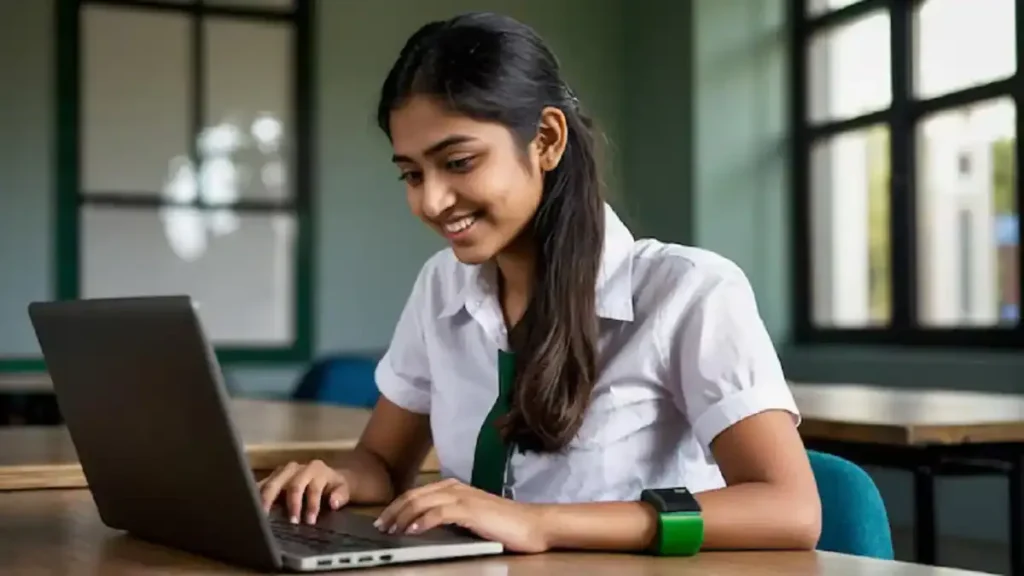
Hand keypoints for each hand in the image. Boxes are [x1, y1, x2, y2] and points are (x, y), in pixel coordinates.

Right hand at [257, 459, 350, 523]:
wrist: (327, 477)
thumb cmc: (334, 486)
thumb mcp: (344, 489)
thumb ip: (340, 495)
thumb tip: (333, 503)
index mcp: (316, 469)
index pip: (312, 488)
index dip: (311, 505)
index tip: (309, 522)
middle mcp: (298, 467)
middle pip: (292, 484)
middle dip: (291, 504)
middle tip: (290, 522)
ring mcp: (283, 471)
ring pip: (274, 482)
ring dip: (268, 499)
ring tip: (263, 515)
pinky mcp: (273, 476)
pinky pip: (263, 484)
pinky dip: (256, 494)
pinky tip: (250, 505)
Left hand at [374, 478, 548, 553]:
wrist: (531, 524)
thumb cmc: (503, 525)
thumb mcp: (470, 518)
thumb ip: (450, 517)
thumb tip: (424, 526)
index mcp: (454, 488)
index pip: (417, 493)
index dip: (397, 506)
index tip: (385, 520)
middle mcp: (455, 488)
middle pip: (414, 495)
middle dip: (394, 511)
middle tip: (381, 527)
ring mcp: (463, 497)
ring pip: (423, 502)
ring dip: (403, 516)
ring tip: (392, 530)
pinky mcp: (471, 510)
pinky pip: (440, 513)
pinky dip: (423, 521)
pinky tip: (414, 530)